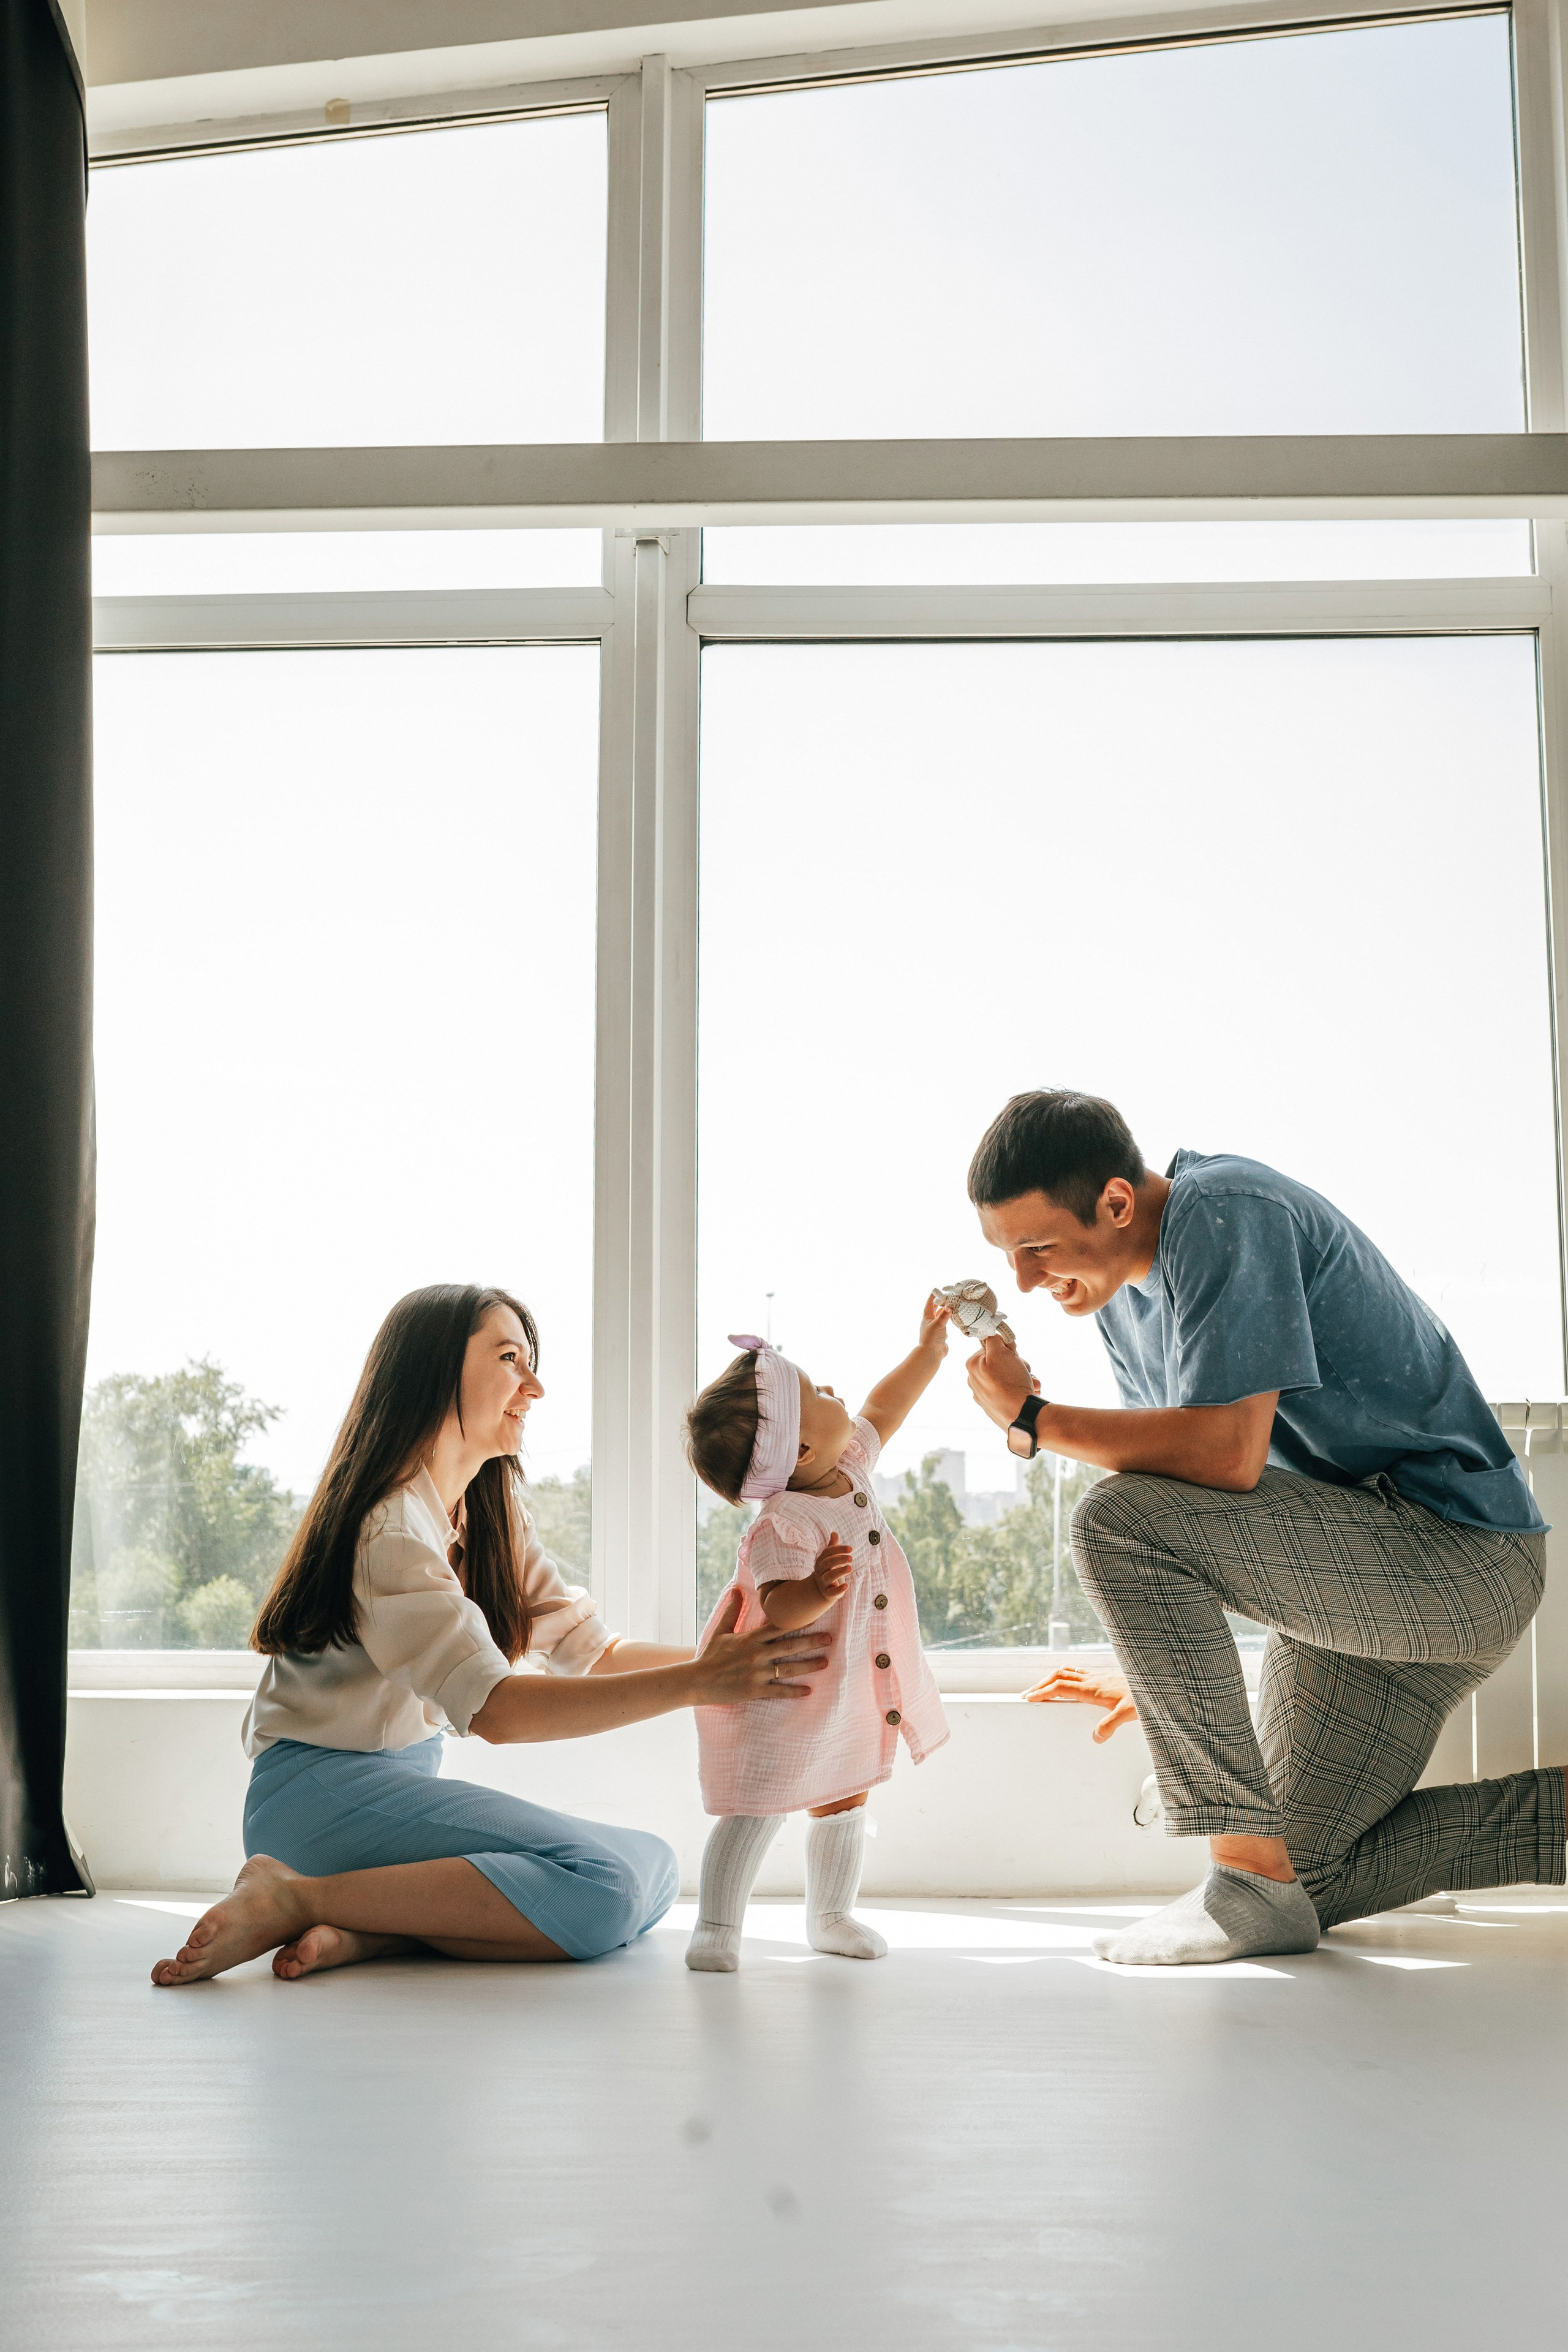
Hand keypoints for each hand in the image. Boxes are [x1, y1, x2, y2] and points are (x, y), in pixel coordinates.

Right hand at [693, 1588, 830, 1701]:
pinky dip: (794, 1692)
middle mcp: (756, 1654)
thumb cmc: (709, 1655)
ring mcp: (756, 1673)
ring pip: (788, 1669)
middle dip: (811, 1642)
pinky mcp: (754, 1690)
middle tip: (829, 1639)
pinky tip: (808, 1692)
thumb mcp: (721, 1631)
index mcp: (750, 1639)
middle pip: (789, 1646)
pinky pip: (778, 1691)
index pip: (778, 1628)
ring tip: (825, 1663)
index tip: (815, 1617)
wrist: (697, 1680)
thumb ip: (732, 1610)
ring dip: (808, 1666)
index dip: (797, 1622)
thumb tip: (735, 1588)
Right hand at [807, 1535, 853, 1610]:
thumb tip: (834, 1533)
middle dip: (839, 1559)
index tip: (851, 1549)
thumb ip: (832, 1547)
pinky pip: (832, 1592)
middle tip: (851, 1558)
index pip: (828, 1552)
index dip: (838, 1549)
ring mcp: (824, 1582)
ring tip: (850, 1568)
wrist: (820, 1589)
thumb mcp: (829, 1558)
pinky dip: (839, 1589)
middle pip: (827, 1563)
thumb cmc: (828, 1570)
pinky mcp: (828, 1593)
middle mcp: (821, 1571)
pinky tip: (846, 1586)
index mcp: (821, 1560)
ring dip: (840, 1572)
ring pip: (829, 1576)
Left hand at [918, 1292, 950, 1355]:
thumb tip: (949, 1306)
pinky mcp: (940, 1336)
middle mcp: (930, 1323)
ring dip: (943, 1313)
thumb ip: (944, 1315)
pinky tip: (951, 1322)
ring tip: (950, 1307)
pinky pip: (944, 1327)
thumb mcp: (938, 1324)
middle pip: (934, 1311)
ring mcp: (935, 1330)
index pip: (929, 1305)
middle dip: (939, 1304)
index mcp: (927, 1318)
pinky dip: (947, 1323)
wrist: (932, 1354)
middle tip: (945, 1297)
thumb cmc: (932, 1338)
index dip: (932, 1298)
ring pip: (939, 1319)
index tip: (936, 1290)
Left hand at [965, 1332, 1041, 1429]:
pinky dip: (1021, 1389)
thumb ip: (994, 1340)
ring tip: (1032, 1383)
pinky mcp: (996, 1407)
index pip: (991, 1348)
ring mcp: (985, 1396)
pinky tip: (1030, 1392)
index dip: (1007, 1349)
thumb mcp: (1001, 1352)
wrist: (1021, 1415)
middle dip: (1017, 1364)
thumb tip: (991, 1336)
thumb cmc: (1010, 1382)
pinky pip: (1010, 1391)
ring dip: (1023, 1376)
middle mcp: (975, 1381)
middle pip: (1000, 1362)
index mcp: (972, 1365)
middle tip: (1026, 1369)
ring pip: (1008, 1376)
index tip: (1015, 1355)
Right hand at [1023, 1663, 1136, 1741]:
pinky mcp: (1105, 1676)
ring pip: (1067, 1671)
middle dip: (1041, 1684)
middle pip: (1059, 1676)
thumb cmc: (1144, 1696)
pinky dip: (1066, 1675)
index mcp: (1093, 1689)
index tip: (1030, 1697)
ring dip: (1051, 1678)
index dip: (1043, 1692)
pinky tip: (1068, 1681)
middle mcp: (1093, 1680)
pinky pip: (1079, 1671)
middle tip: (1028, 1693)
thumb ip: (1110, 1725)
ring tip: (1042, 1686)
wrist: (1158, 1682)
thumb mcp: (1129, 1713)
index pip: (1061, 1687)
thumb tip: (1096, 1737)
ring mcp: (1098, 1676)